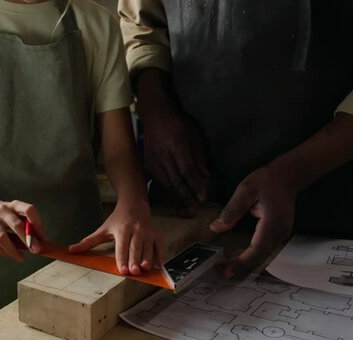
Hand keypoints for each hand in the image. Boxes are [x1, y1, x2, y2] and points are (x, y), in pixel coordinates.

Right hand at [0, 200, 47, 261]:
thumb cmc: (10, 216)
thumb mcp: (20, 214)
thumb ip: (30, 225)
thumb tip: (42, 242)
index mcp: (15, 205)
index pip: (28, 210)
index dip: (37, 224)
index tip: (44, 238)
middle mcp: (3, 210)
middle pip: (16, 225)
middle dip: (28, 239)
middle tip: (36, 250)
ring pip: (2, 238)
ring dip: (13, 250)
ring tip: (22, 259)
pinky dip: (3, 252)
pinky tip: (10, 255)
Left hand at [69, 201, 165, 274]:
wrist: (134, 205)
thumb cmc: (117, 220)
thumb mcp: (103, 229)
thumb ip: (88, 242)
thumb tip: (71, 250)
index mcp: (122, 229)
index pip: (121, 246)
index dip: (121, 258)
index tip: (122, 270)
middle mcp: (136, 230)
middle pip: (135, 247)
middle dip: (134, 259)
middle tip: (134, 272)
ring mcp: (147, 232)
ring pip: (148, 247)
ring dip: (147, 258)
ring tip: (145, 269)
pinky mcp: (156, 234)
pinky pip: (160, 245)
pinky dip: (161, 254)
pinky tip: (159, 265)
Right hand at [139, 102, 208, 217]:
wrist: (154, 113)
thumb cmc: (177, 122)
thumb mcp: (193, 133)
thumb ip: (199, 155)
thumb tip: (205, 176)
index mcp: (176, 144)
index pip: (187, 170)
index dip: (195, 186)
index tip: (202, 198)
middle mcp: (163, 154)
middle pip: (175, 180)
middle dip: (185, 198)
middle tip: (194, 212)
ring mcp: (152, 160)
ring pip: (165, 184)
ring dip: (175, 199)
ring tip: (184, 211)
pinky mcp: (147, 164)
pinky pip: (157, 182)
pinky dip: (166, 194)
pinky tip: (173, 202)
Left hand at [209, 166, 295, 277]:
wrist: (288, 176)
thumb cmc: (266, 181)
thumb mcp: (245, 190)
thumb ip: (231, 210)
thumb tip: (215, 228)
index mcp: (272, 224)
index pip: (256, 250)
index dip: (241, 262)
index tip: (226, 270)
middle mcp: (280, 233)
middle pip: (259, 257)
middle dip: (240, 265)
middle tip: (220, 268)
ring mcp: (281, 234)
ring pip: (262, 255)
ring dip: (244, 261)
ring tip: (224, 263)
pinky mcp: (279, 234)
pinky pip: (264, 249)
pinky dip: (250, 254)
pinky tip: (236, 255)